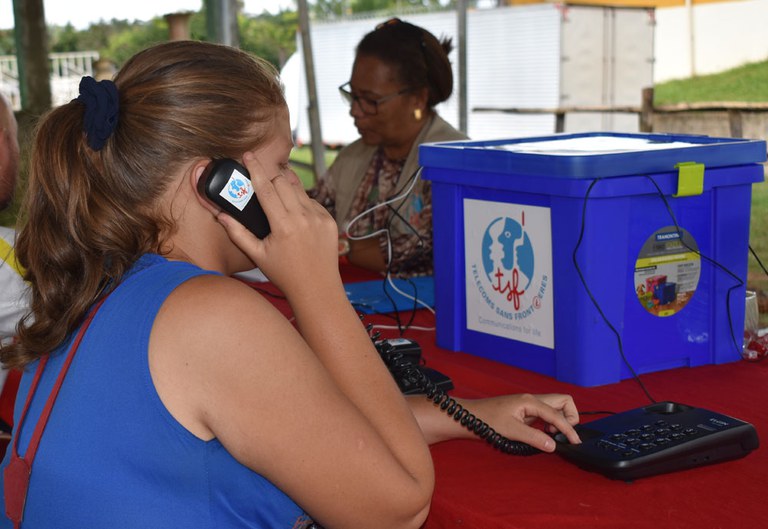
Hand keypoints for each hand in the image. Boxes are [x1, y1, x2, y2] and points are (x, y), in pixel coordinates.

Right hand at [216, 152, 339, 294]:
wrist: (317, 288)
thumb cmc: (285, 274)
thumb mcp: (257, 255)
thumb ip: (237, 233)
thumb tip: (221, 215)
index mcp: (284, 226)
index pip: (266, 188)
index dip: (255, 169)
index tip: (248, 155)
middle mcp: (304, 218)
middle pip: (283, 182)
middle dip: (270, 178)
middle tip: (261, 183)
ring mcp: (320, 218)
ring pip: (299, 189)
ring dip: (286, 189)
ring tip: (278, 201)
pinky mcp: (329, 220)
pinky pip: (312, 202)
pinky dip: (301, 204)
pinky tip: (295, 217)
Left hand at [459, 393, 580, 452]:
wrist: (469, 417)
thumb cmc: (485, 419)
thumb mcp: (511, 431)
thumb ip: (534, 438)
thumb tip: (553, 445)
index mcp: (530, 401)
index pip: (558, 414)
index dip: (568, 429)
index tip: (574, 442)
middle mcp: (531, 400)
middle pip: (562, 401)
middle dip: (569, 416)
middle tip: (563, 434)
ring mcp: (528, 405)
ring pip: (555, 407)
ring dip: (559, 420)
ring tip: (550, 435)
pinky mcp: (525, 412)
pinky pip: (545, 414)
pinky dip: (550, 423)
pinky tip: (542, 434)